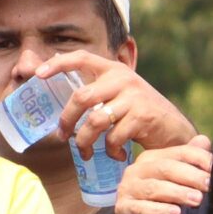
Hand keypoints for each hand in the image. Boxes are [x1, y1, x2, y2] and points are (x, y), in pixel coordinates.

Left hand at [35, 52, 197, 158]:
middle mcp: (123, 79)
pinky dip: (110, 151)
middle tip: (62, 136)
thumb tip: (66, 101)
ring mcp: (134, 97)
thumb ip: (100, 93)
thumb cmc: (142, 115)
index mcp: (114, 70)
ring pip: (95, 121)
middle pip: (81, 97)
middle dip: (67, 120)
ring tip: (85, 152)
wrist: (175, 130)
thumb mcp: (121, 95)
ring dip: (84, 141)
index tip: (37, 75)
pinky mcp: (142, 116)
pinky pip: (114, 137)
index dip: (58, 64)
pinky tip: (115, 155)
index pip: (82, 58)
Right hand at [115, 136, 212, 213]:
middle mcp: (137, 170)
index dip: (199, 159)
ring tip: (196, 200)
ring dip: (177, 193)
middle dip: (190, 176)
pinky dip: (158, 211)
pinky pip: (139, 209)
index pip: (179, 153)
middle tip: (209, 186)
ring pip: (153, 188)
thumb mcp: (176, 181)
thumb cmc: (160, 201)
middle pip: (165, 168)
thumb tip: (205, 141)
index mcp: (152, 158)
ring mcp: (127, 188)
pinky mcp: (122, 208)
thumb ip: (190, 161)